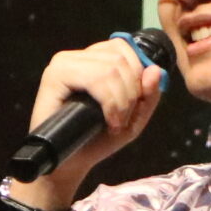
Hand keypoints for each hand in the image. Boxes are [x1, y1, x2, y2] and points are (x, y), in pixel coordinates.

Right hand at [10, 37, 165, 209]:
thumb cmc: (97, 140)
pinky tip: (108, 121)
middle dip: (132, 92)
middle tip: (123, 119)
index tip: (134, 103)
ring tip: (115, 123)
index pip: (123, 46)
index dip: (138, 73)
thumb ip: (149, 94)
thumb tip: (155, 69)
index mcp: (93, 59)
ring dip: (122, 100)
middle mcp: (77, 57)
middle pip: (120, 58)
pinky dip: (109, 102)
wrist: (70, 164)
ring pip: (110, 68)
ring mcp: (63, 64)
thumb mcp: (133, 118)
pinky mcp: (55, 76)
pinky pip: (94, 78)